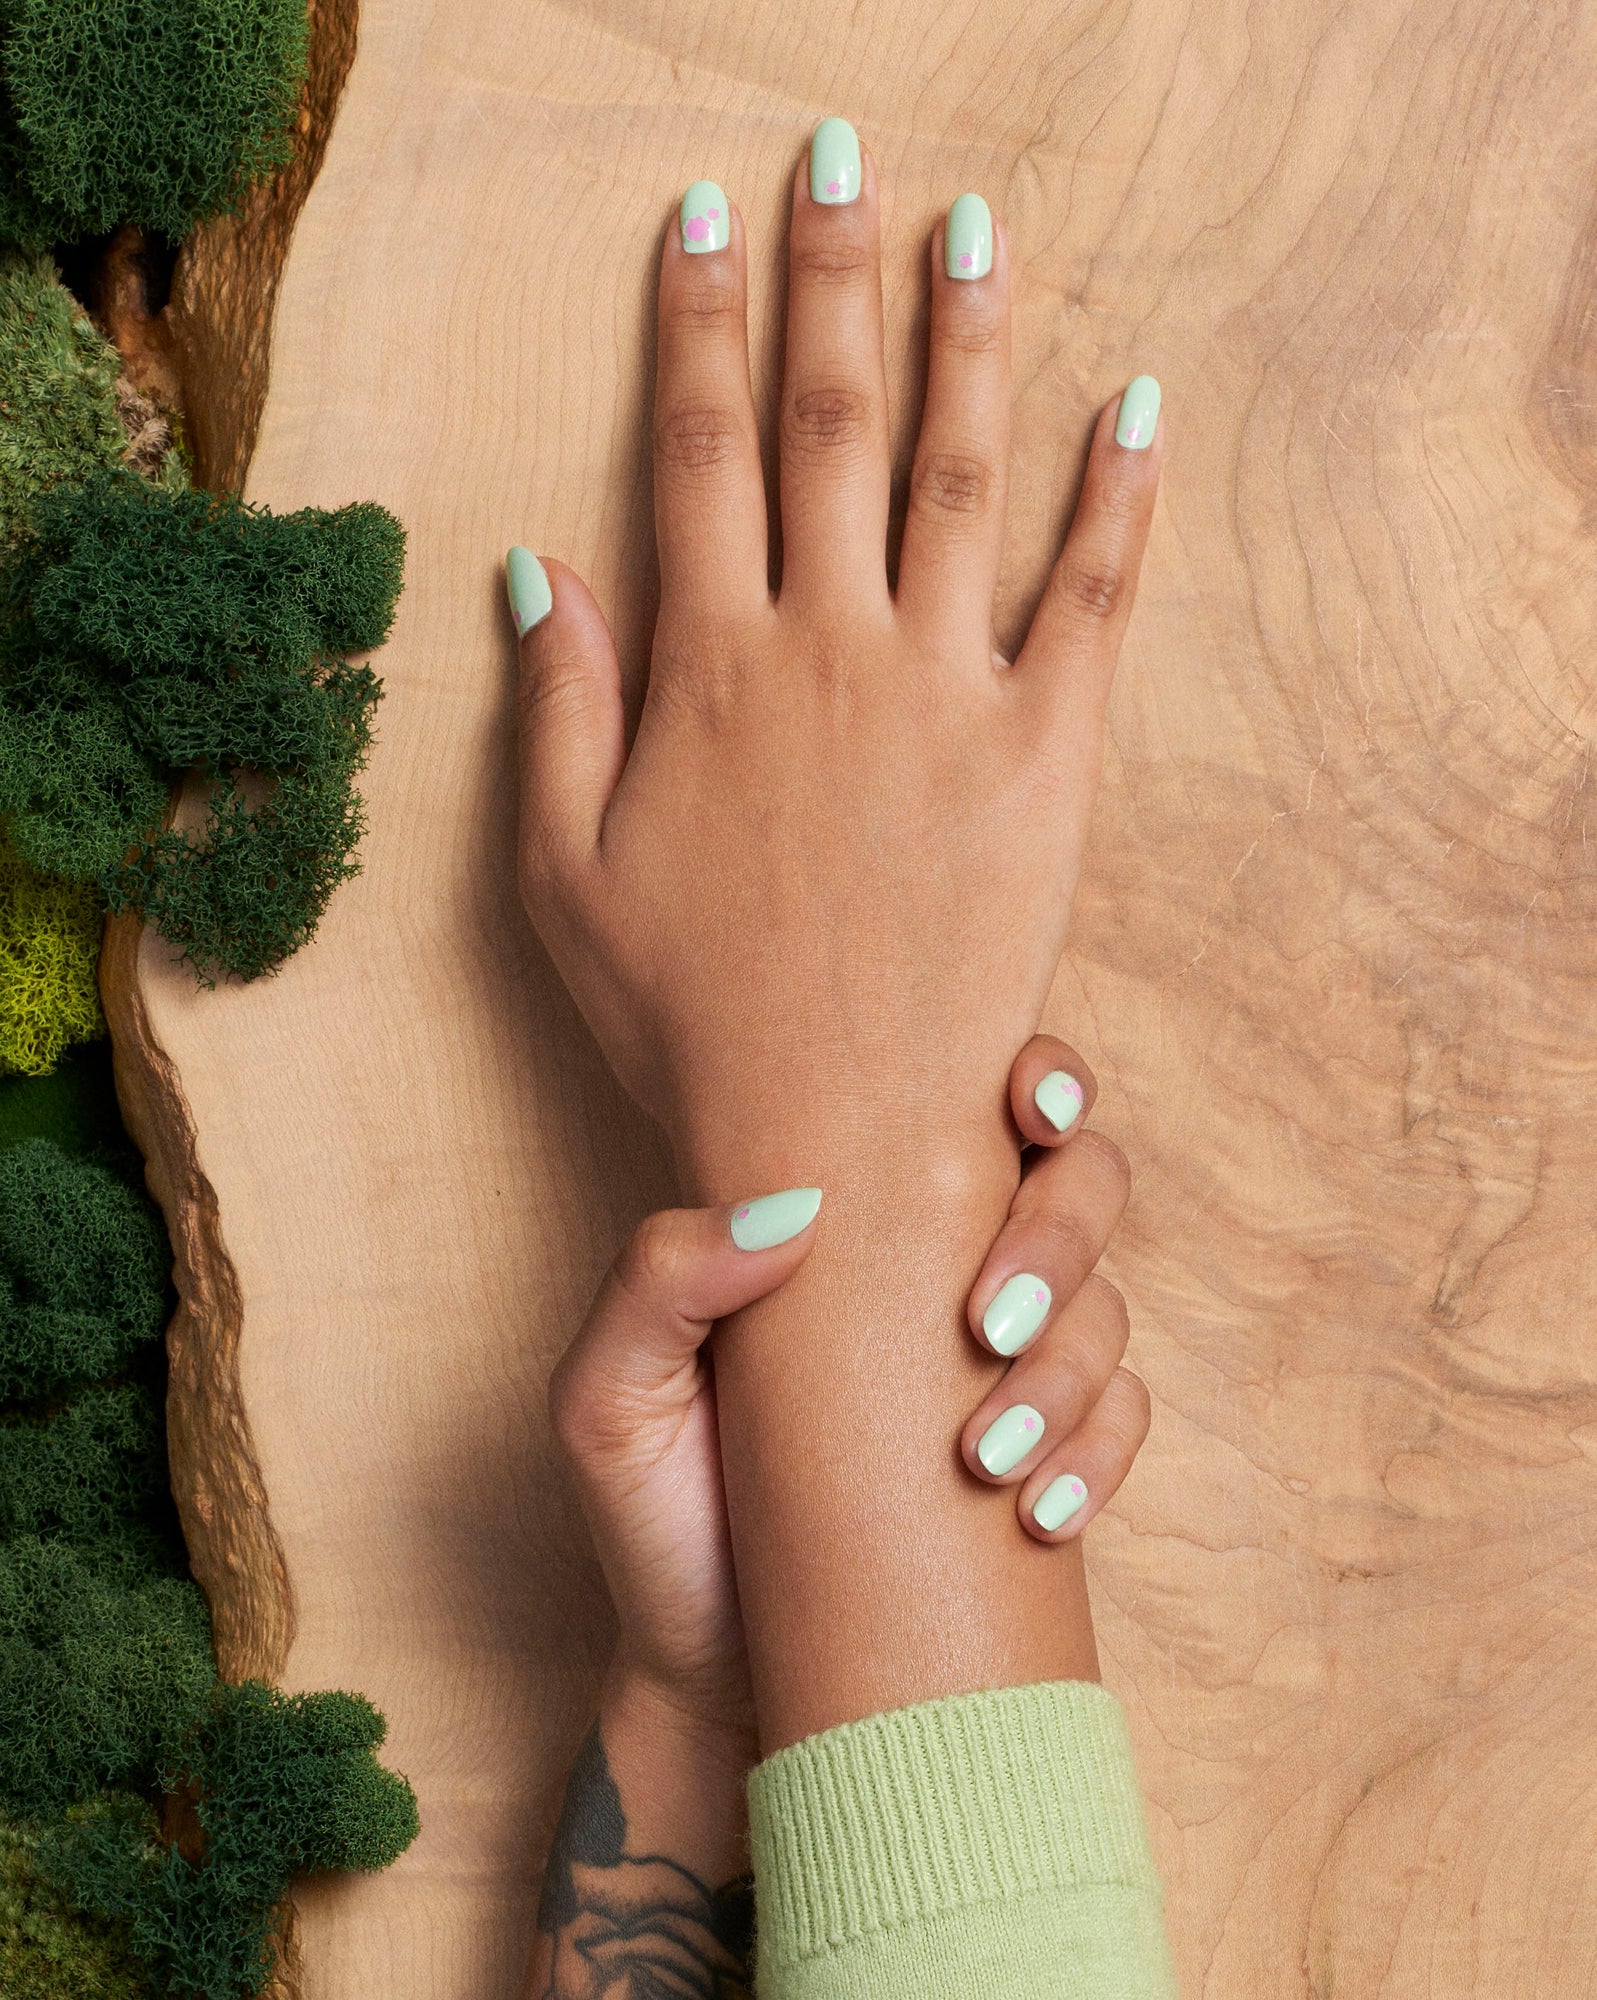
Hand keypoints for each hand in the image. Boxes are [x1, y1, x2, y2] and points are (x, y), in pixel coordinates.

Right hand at [512, 136, 1161, 1194]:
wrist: (832, 1129)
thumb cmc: (686, 1017)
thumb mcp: (566, 876)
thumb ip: (560, 710)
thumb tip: (542, 569)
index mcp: (710, 672)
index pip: (697, 451)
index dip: (697, 324)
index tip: (702, 221)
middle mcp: (828, 652)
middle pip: (828, 425)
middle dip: (829, 281)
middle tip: (842, 163)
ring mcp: (944, 697)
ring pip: (961, 476)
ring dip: (969, 343)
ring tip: (976, 235)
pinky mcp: (1045, 758)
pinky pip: (1091, 602)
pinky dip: (1119, 501)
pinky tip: (1134, 409)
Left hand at [548, 1039, 1149, 1735]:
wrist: (713, 1680)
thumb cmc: (658, 1520)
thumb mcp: (610, 1401)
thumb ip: (656, 1285)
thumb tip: (787, 1210)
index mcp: (850, 1219)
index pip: (969, 1108)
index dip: (1034, 1079)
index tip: (1022, 1109)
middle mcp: (941, 1269)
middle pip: (1078, 1184)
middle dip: (1058, 1234)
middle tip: (984, 1323)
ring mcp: (1001, 1363)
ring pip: (1107, 1304)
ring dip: (1070, 1365)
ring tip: (985, 1453)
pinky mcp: (1043, 1456)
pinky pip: (1124, 1420)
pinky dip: (1102, 1452)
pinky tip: (1041, 1511)